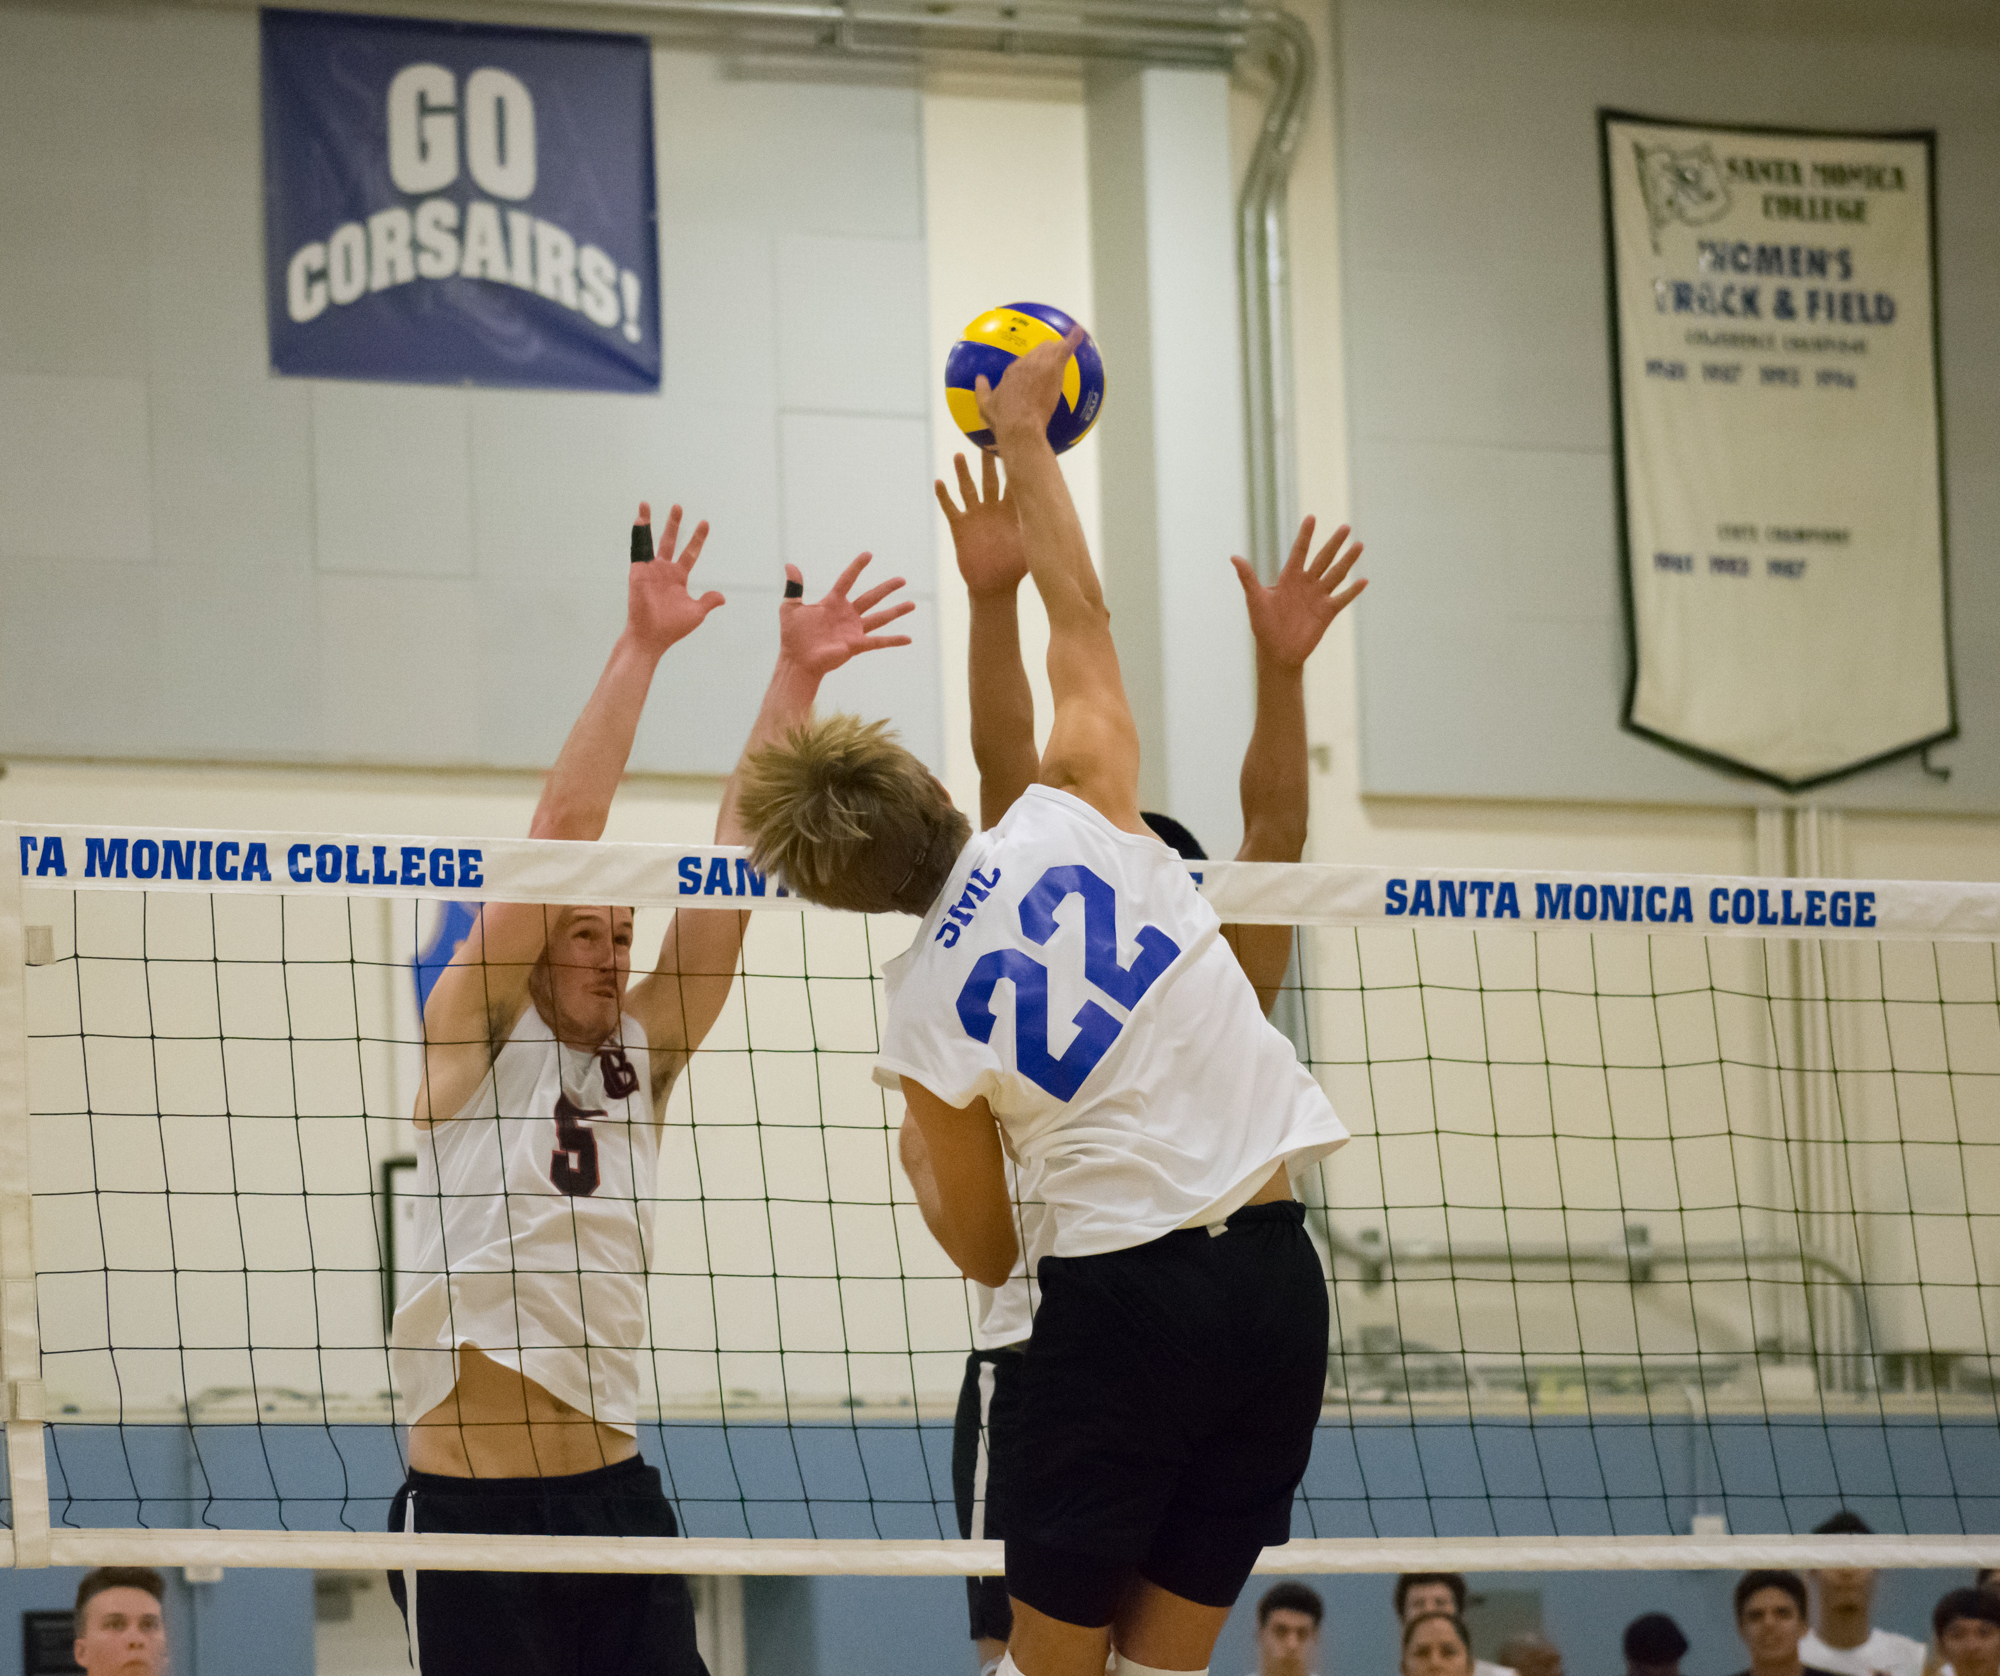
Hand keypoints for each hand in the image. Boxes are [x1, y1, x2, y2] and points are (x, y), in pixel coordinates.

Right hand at [628, 501, 725, 654]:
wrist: (652, 636)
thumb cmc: (672, 628)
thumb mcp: (696, 613)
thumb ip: (707, 601)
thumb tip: (722, 596)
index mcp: (679, 578)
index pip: (690, 553)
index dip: (698, 538)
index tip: (705, 522)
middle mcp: (664, 570)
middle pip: (670, 541)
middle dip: (673, 524)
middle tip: (678, 506)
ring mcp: (650, 570)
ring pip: (650, 541)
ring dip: (648, 523)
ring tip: (646, 504)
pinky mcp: (637, 572)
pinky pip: (637, 550)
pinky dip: (638, 535)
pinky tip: (639, 520)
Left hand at [780, 552, 914, 676]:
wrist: (797, 660)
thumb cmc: (793, 636)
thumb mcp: (791, 608)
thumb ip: (794, 588)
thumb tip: (790, 565)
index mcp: (832, 603)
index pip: (847, 580)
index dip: (857, 567)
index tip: (868, 555)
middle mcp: (847, 614)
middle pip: (871, 597)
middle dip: (887, 588)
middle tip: (902, 579)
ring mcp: (853, 630)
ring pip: (880, 617)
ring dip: (896, 611)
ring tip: (912, 604)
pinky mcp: (856, 645)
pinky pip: (879, 642)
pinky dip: (894, 640)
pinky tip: (909, 639)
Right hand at [935, 452, 1026, 598]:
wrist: (995, 586)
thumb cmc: (1016, 568)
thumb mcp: (1030, 543)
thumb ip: (1038, 524)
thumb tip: (1058, 512)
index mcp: (1011, 511)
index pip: (1013, 481)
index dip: (1013, 464)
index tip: (1014, 443)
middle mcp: (992, 509)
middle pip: (990, 478)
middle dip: (988, 460)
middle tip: (987, 439)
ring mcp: (976, 516)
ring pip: (968, 489)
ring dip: (963, 473)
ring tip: (959, 455)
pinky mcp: (960, 527)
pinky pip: (951, 508)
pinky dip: (944, 496)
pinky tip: (939, 482)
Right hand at [973, 325, 1085, 446]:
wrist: (1019, 426)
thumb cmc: (1003, 419)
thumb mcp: (986, 406)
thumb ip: (982, 390)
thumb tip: (979, 379)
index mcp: (1012, 371)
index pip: (1023, 362)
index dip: (1029, 364)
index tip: (1032, 369)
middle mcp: (1026, 364)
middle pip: (1040, 350)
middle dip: (1047, 351)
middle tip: (1054, 358)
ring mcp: (1041, 365)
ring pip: (1053, 348)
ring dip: (1060, 347)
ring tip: (1072, 339)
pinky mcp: (1053, 368)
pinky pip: (1066, 348)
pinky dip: (1073, 338)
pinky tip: (1079, 331)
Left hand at [1231, 516, 1365, 668]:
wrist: (1277, 651)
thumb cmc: (1263, 625)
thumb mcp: (1255, 599)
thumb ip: (1247, 578)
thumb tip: (1233, 557)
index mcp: (1289, 577)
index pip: (1299, 551)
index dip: (1305, 535)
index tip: (1311, 517)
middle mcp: (1306, 583)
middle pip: (1323, 558)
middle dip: (1334, 543)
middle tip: (1346, 526)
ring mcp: (1318, 596)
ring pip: (1336, 574)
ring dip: (1348, 561)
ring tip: (1359, 545)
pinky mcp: (1327, 612)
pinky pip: (1342, 599)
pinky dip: (1353, 591)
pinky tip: (1364, 580)